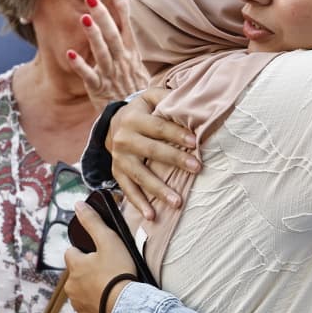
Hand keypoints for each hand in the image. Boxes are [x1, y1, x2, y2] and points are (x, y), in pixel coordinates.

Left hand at [63, 202, 139, 312]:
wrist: (126, 304)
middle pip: (76, 273)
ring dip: (91, 287)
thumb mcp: (108, 240)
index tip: (99, 254)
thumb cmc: (118, 271)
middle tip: (108, 270)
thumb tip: (77, 205)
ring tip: (111, 285)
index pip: (72, 252)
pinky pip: (88, 306)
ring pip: (81, 290)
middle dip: (87, 271)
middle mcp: (71, 284)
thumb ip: (93, 222)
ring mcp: (77, 302)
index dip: (85, 252)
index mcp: (75, 265)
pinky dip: (96, 303)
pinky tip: (110, 299)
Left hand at [64, 0, 149, 108]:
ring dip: (93, 35)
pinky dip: (81, 65)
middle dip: (103, 15)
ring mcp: (111, 74)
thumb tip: (125, 31)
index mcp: (132, 55)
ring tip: (84, 18)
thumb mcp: (139, 69)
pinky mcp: (100, 88)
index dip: (122, 8)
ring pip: (102, 51)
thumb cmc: (136, 92)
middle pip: (113, 35)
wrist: (135, 116)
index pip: (127, 26)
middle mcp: (122, 61)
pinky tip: (70, 54)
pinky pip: (89, 75)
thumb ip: (130, 51)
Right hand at [107, 88, 197, 220]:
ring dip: (159, 189)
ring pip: (140, 175)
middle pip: (152, 151)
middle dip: (175, 160)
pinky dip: (139, 203)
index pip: (159, 127)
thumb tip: (190, 102)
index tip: (195, 142)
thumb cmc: (144, 110)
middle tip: (197, 168)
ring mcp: (119, 158)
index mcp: (133, 119)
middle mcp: (123, 139)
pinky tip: (151, 216)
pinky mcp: (117, 173)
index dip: (176, 134)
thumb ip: (167, 97)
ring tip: (177, 202)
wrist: (114, 123)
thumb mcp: (151, 97)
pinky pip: (128, 190)